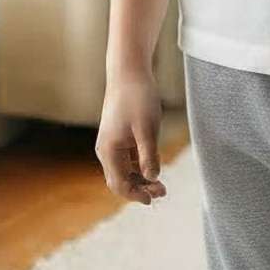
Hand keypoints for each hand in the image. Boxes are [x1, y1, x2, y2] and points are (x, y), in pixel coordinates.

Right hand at [95, 69, 166, 205]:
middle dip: (139, 188)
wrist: (128, 71)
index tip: (154, 198)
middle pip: (120, 180)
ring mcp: (112, 141)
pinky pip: (127, 158)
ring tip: (161, 182)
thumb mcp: (147, 129)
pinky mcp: (119, 134)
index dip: (136, 195)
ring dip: (140, 178)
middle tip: (163, 191)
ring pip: (124, 169)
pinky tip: (154, 162)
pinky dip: (139, 165)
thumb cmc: (137, 98)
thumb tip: (152, 178)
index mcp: (109, 151)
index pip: (119, 184)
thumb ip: (148, 155)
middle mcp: (106, 149)